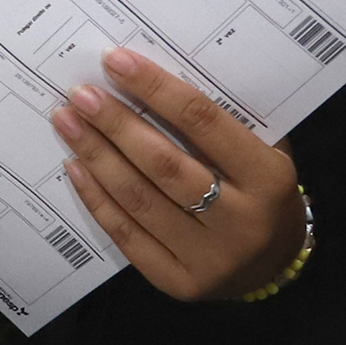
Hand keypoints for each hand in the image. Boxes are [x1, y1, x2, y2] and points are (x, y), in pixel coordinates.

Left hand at [50, 48, 306, 300]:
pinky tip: (75, 166)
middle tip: (81, 94)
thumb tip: (151, 76)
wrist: (277, 264)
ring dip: (97, 156)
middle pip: (164, 165)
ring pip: (139, 201)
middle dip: (116, 125)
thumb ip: (222, 120)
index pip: (205, 123)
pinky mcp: (178, 282)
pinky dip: (96, 198)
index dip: (156, 89)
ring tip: (68, 122)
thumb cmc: (262, 191)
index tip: (116, 61)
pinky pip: (127, 236)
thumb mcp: (263, 151)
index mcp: (269, 179)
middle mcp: (241, 222)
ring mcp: (209, 259)